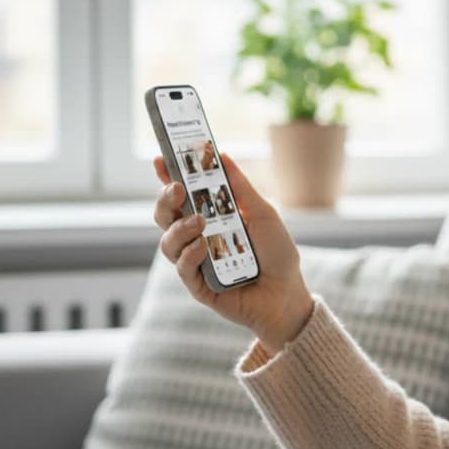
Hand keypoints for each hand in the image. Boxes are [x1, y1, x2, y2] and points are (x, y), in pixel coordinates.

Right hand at [153, 153, 314, 352]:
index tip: (160, 159)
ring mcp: (196, 263)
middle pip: (165, 217)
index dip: (166, 177)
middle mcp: (197, 238)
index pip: (181, 195)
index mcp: (210, 217)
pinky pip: (183, 269)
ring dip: (179, 228)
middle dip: (165, 200)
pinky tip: (203, 246)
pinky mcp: (199, 286)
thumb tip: (221, 154)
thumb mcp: (263, 213)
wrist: (288, 293)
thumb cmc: (277, 252)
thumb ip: (240, 188)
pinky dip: (190, 255)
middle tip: (178, 189)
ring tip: (199, 221)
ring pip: (168, 243)